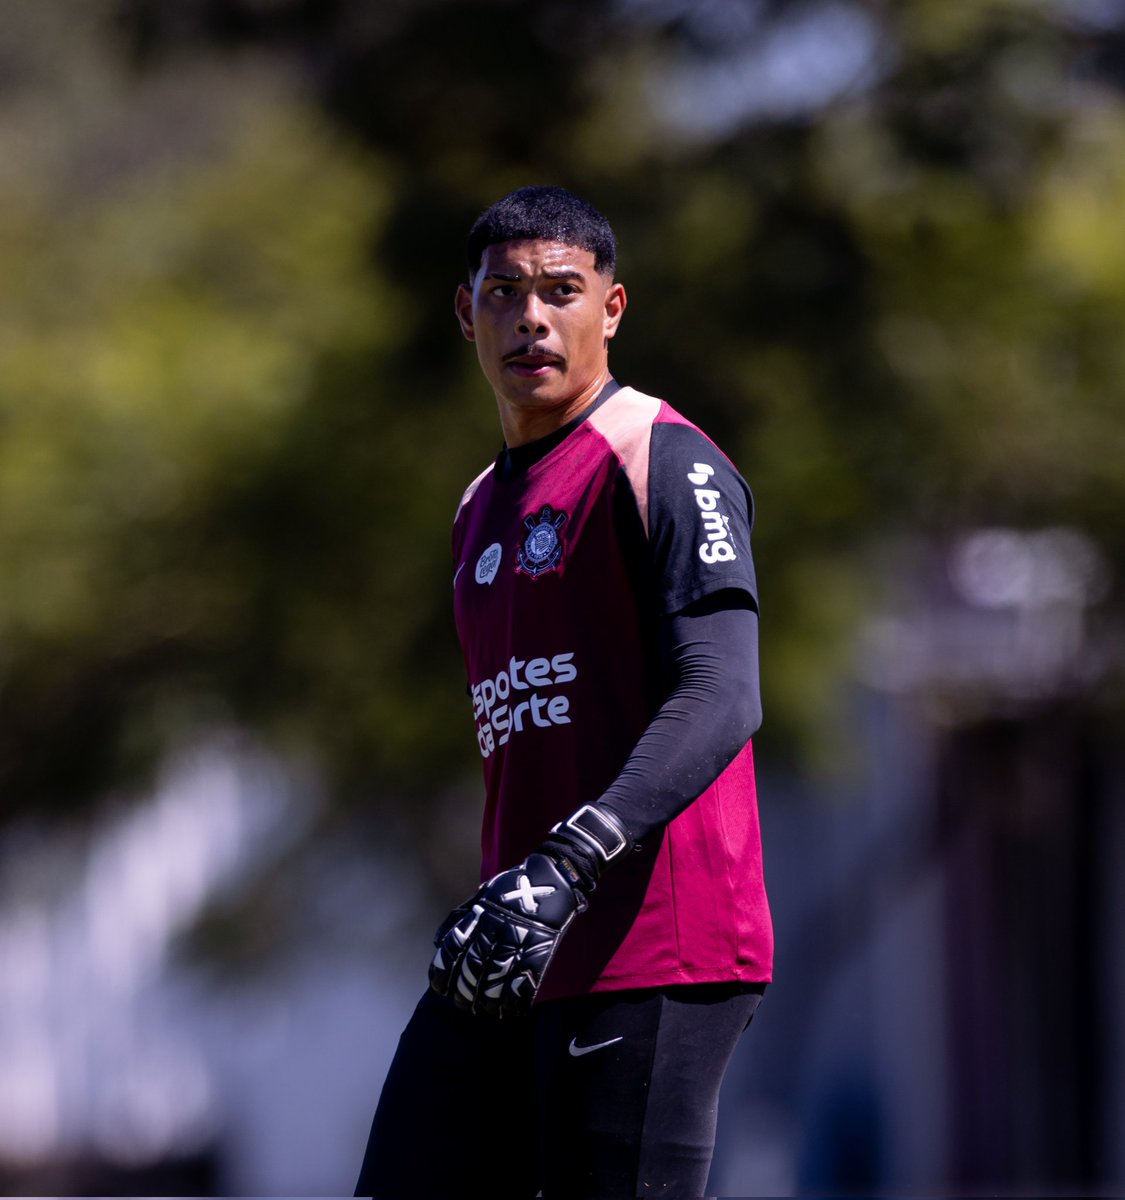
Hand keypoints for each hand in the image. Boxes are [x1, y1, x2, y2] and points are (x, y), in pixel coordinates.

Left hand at [429, 852, 582, 1017]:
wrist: (552, 877)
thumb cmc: (512, 888)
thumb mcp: (481, 896)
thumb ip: (459, 918)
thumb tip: (438, 942)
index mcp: (479, 915)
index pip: (453, 947)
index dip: (444, 971)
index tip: (441, 988)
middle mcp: (495, 928)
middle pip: (473, 967)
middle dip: (465, 991)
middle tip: (463, 1004)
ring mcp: (519, 939)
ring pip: (497, 977)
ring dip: (488, 1000)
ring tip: (483, 1010)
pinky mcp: (541, 948)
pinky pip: (525, 979)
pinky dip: (516, 999)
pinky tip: (510, 1010)